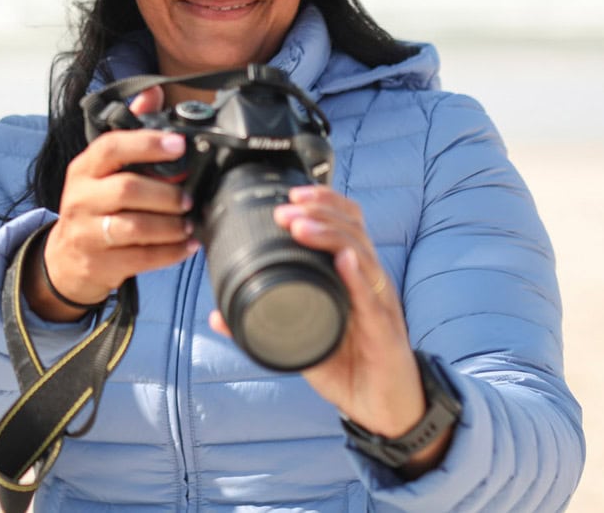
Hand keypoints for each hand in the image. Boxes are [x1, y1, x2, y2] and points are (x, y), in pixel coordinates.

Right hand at [25, 87, 199, 320]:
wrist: (65, 259)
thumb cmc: (93, 207)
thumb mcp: (102, 170)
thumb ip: (129, 131)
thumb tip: (153, 92)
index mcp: (84, 169)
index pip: (111, 147)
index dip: (147, 144)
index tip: (179, 145)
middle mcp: (81, 198)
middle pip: (126, 190)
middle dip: (165, 194)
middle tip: (188, 198)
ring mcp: (87, 233)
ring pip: (134, 228)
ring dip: (170, 226)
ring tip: (189, 224)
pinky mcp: (99, 263)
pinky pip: (140, 258)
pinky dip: (170, 253)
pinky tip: (187, 246)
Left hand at [208, 185, 446, 468]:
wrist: (386, 406)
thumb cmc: (350, 366)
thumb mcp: (302, 339)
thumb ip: (264, 324)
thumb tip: (217, 315)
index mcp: (352, 276)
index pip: (344, 224)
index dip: (321, 203)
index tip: (288, 196)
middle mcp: (369, 281)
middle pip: (353, 228)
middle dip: (319, 211)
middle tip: (286, 209)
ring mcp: (379, 302)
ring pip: (361, 254)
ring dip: (330, 235)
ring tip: (301, 226)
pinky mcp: (385, 330)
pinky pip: (372, 297)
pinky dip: (358, 276)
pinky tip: (345, 261)